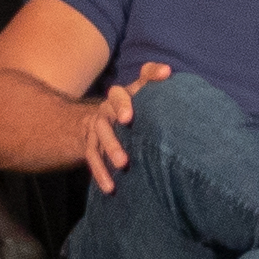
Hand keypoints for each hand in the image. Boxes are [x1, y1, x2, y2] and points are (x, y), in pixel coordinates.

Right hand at [77, 61, 172, 193]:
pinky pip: (93, 159)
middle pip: (108, 115)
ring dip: (110, 150)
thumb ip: (152, 77)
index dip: (123, 102)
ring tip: (122, 165)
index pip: (119, 94)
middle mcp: (106, 110)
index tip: (129, 116)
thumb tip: (168, 70)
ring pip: (100, 137)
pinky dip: (101, 173)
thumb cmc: (133, 106)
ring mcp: (96, 129)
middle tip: (127, 130)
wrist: (101, 122)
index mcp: (120, 96)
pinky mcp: (90, 147)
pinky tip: (110, 188)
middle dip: (116, 126)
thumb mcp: (141, 90)